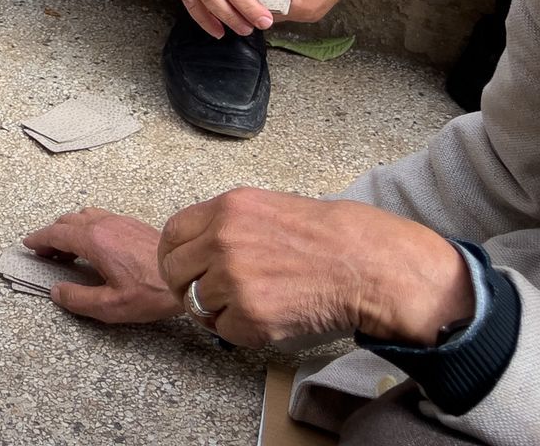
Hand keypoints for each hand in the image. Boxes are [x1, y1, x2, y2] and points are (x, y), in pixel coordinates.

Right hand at [22, 208, 181, 323]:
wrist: (186, 277)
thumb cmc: (151, 292)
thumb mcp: (111, 305)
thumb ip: (78, 299)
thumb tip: (56, 292)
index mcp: (94, 240)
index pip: (56, 233)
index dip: (39, 238)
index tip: (28, 244)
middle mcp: (104, 224)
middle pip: (68, 221)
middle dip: (52, 234)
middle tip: (45, 252)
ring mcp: (119, 221)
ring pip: (84, 216)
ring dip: (70, 228)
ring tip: (67, 249)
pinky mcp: (132, 224)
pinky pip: (100, 217)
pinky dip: (87, 226)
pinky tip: (94, 245)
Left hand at [157, 188, 472, 349]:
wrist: (368, 266)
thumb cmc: (327, 237)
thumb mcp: (267, 207)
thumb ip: (227, 223)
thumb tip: (198, 246)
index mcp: (226, 210)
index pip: (171, 234)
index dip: (174, 255)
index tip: (183, 268)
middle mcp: (222, 241)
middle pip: (174, 272)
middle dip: (187, 286)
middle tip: (210, 295)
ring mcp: (234, 280)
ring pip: (197, 304)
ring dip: (218, 309)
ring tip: (250, 304)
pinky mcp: (250, 317)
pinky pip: (223, 330)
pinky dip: (240, 331)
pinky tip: (267, 318)